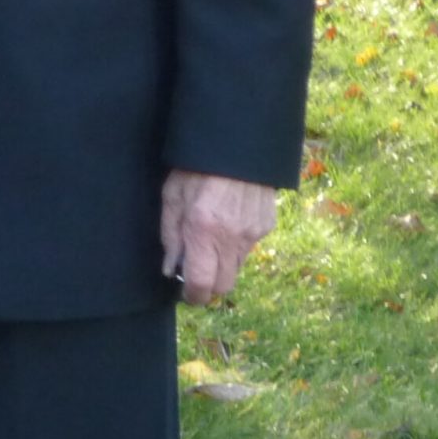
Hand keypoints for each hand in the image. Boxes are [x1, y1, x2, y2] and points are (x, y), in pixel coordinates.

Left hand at [159, 169, 278, 304]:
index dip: (193, 296)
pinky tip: (227, 223)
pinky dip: (236, 246)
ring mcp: (253, 232)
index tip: (185, 293)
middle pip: (224, 285)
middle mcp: (232, 237)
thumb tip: (171, 270)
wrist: (237, 142)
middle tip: (195, 271)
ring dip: (223, 265)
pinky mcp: (267, 225)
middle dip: (209, 286)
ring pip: (237, 268)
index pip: (202, 285)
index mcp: (203, 231)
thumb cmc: (195, 166)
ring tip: (209, 242)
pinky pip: (250, 247)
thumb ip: (170, 237)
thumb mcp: (172, 197)